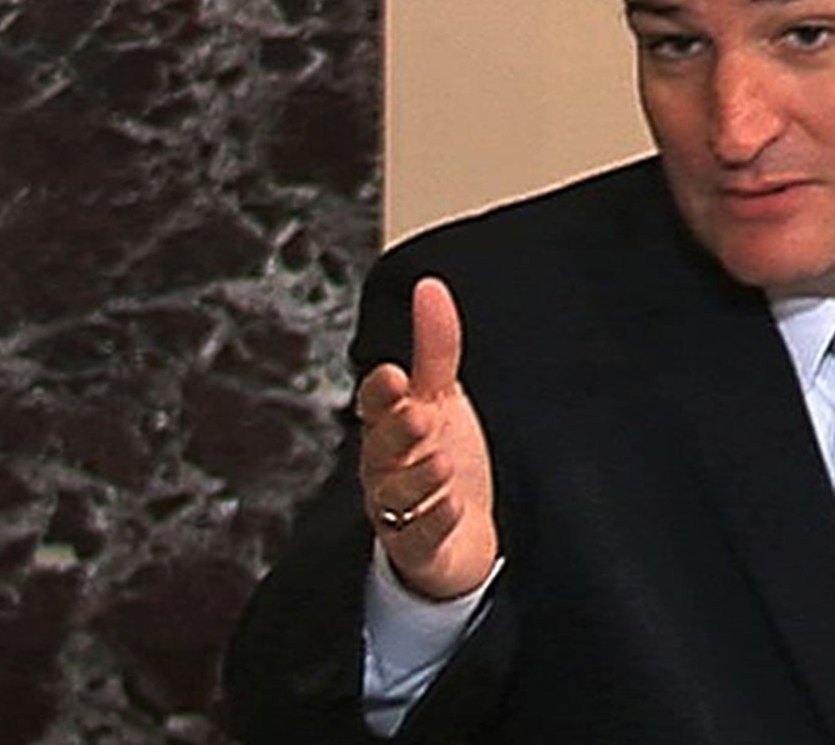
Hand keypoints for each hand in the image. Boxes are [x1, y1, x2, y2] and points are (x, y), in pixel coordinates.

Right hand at [355, 277, 497, 599]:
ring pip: (397, 494)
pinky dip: (433, 522)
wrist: (459, 538)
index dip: (381, 393)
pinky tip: (451, 506)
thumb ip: (436, 348)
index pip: (375, 406)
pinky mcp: (420, 549)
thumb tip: (430, 286)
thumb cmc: (442, 459)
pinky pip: (419, 537)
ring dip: (418, 477)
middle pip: (381, 448)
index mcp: (388, 428)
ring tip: (439, 462)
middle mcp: (386, 469)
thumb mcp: (441, 399)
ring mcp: (400, 511)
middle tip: (419, 415)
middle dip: (397, 432)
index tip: (394, 376)